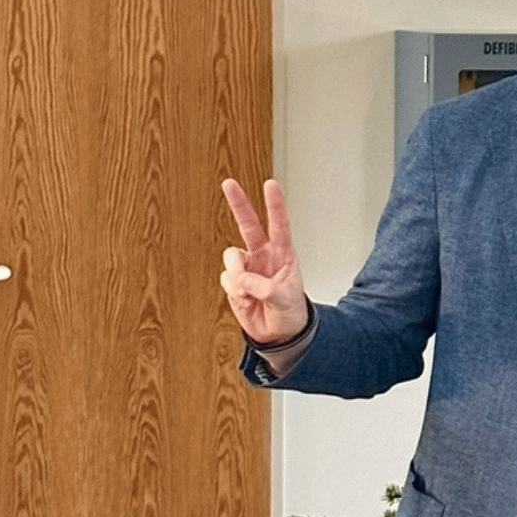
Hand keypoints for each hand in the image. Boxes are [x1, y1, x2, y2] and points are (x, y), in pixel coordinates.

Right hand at [219, 178, 309, 344]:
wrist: (278, 334)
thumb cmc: (290, 313)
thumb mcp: (285, 300)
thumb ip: (265, 288)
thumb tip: (242, 279)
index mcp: (284, 255)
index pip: (280, 225)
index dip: (275, 205)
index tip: (270, 184)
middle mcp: (263, 255)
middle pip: (248, 224)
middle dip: (239, 203)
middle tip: (229, 183)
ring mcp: (247, 267)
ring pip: (232, 256)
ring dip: (238, 274)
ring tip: (251, 293)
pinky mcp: (233, 281)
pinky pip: (226, 278)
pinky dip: (234, 290)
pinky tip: (246, 299)